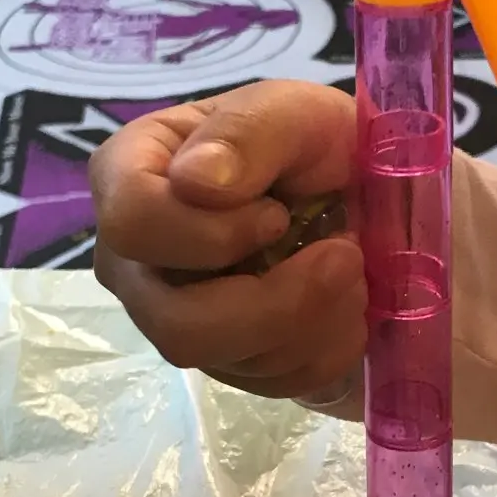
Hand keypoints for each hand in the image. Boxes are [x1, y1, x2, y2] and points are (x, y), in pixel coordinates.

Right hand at [89, 81, 364, 399]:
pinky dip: (326, 349)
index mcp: (128, 175)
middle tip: (345, 258)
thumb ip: (247, 133)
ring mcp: (172, 317)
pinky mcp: (222, 362)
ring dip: (313, 321)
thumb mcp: (298, 113)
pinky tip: (344, 306)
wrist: (368, 201)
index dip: (214, 233)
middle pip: (174, 322)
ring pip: (225, 361)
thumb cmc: (321, 145)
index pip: (133, 223)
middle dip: (278, 303)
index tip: (279, 214)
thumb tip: (193, 181)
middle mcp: (133, 259)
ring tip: (353, 272)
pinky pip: (268, 384)